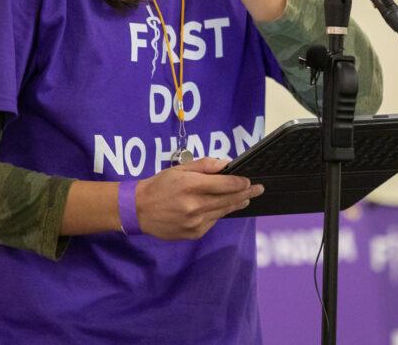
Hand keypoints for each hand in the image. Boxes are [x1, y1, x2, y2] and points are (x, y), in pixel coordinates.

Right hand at [133, 157, 263, 239]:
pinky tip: (221, 208)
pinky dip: (218, 214)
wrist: (139, 210)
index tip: (250, 180)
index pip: (224, 184)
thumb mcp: (180, 169)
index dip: (240, 182)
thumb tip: (227, 164)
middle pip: (228, 199)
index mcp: (191, 186)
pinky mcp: (193, 233)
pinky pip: (212, 222)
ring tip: (246, 199)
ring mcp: (194, 222)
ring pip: (222, 212)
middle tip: (259, 189)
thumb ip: (205, 166)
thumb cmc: (160, 185)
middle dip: (246, 193)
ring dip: (236, 204)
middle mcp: (194, 206)